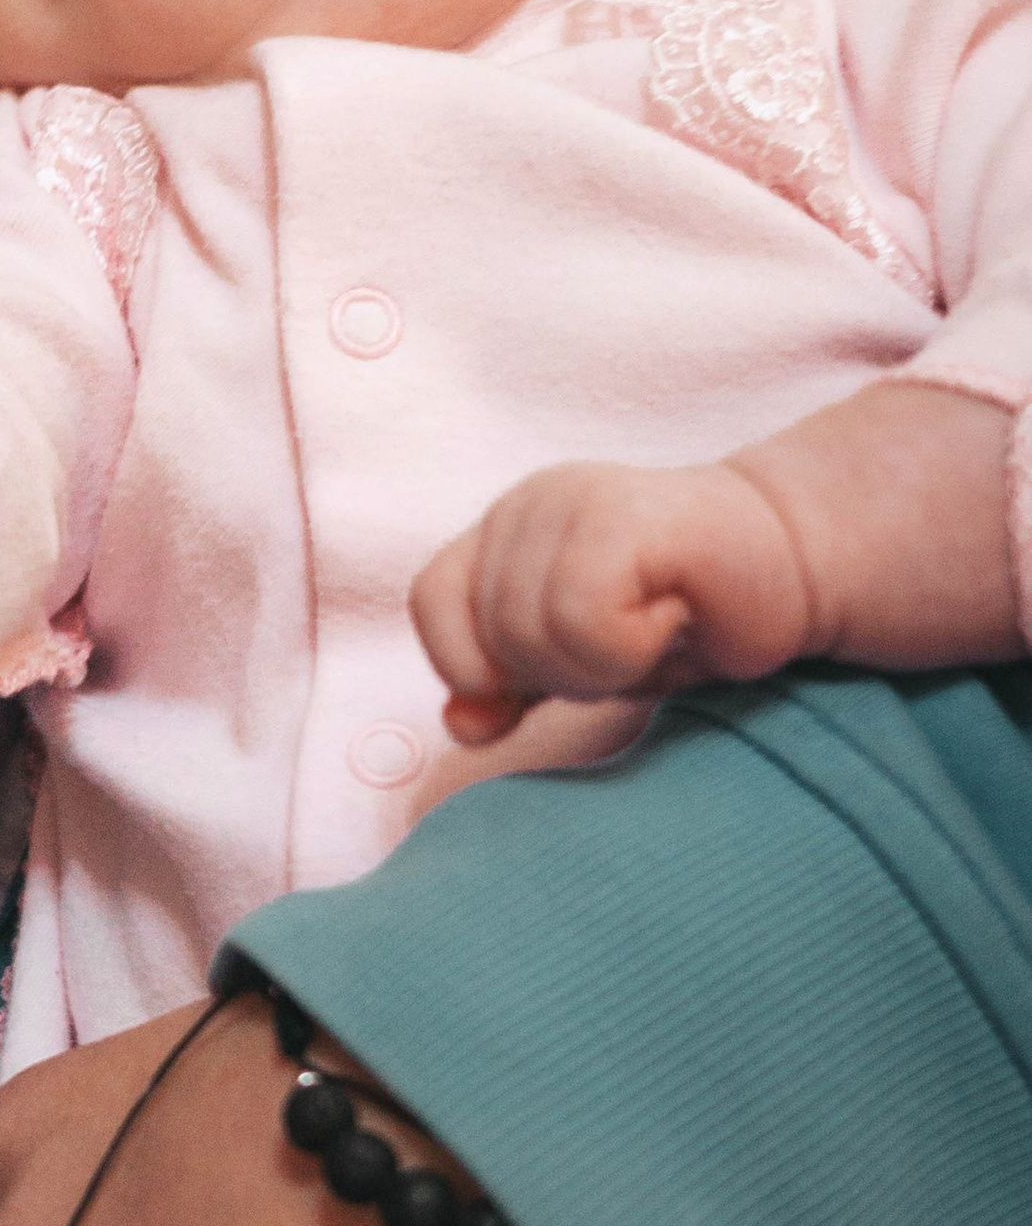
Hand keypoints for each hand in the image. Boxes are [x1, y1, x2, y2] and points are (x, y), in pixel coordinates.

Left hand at [411, 459, 818, 746]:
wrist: (793, 568)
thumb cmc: (686, 619)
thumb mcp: (579, 665)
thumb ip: (510, 687)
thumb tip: (461, 725)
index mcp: (502, 530)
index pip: (432, 603)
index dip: (476, 663)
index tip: (553, 678)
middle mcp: (526, 503)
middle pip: (490, 639)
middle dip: (564, 674)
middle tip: (636, 642)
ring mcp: (569, 500)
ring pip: (531, 635)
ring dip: (603, 664)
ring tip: (657, 626)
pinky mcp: (620, 514)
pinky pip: (580, 616)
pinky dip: (629, 644)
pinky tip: (675, 615)